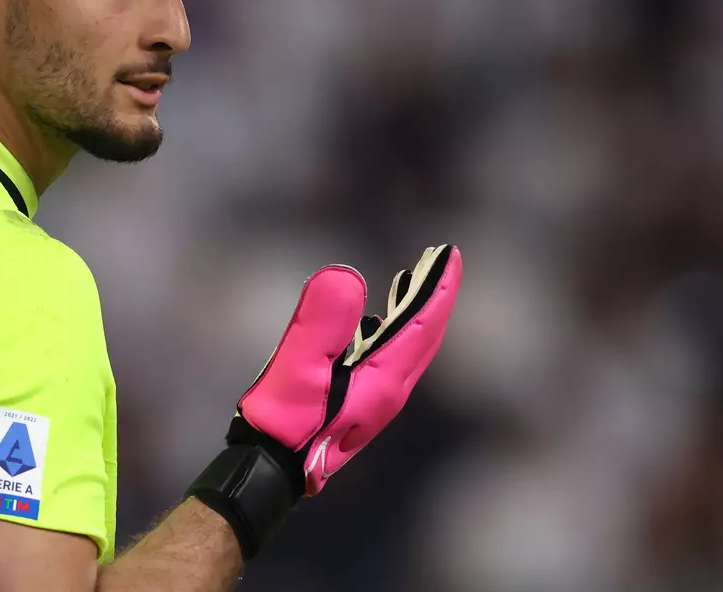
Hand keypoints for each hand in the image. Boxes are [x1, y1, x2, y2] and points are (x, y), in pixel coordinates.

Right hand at [187, 245, 462, 558]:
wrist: (271, 468)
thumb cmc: (286, 423)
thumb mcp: (299, 368)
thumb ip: (322, 322)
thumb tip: (345, 274)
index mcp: (384, 379)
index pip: (422, 324)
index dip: (438, 287)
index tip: (450, 254)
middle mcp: (389, 389)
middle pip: (424, 335)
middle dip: (435, 295)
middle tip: (441, 258)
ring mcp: (376, 398)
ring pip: (408, 347)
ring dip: (415, 311)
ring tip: (416, 281)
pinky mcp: (358, 401)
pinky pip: (390, 355)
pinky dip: (393, 328)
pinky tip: (377, 319)